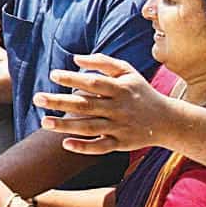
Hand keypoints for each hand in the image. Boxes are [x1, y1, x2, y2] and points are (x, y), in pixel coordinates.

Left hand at [34, 55, 171, 153]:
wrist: (167, 121)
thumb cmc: (141, 92)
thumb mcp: (127, 72)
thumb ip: (102, 62)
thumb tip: (75, 58)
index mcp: (119, 89)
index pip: (93, 83)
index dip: (72, 78)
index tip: (52, 75)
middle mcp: (118, 108)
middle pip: (86, 105)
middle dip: (60, 102)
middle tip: (37, 98)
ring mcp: (119, 127)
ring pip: (89, 127)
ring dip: (65, 126)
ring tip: (44, 121)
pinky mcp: (120, 144)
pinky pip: (100, 147)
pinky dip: (84, 147)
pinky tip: (65, 144)